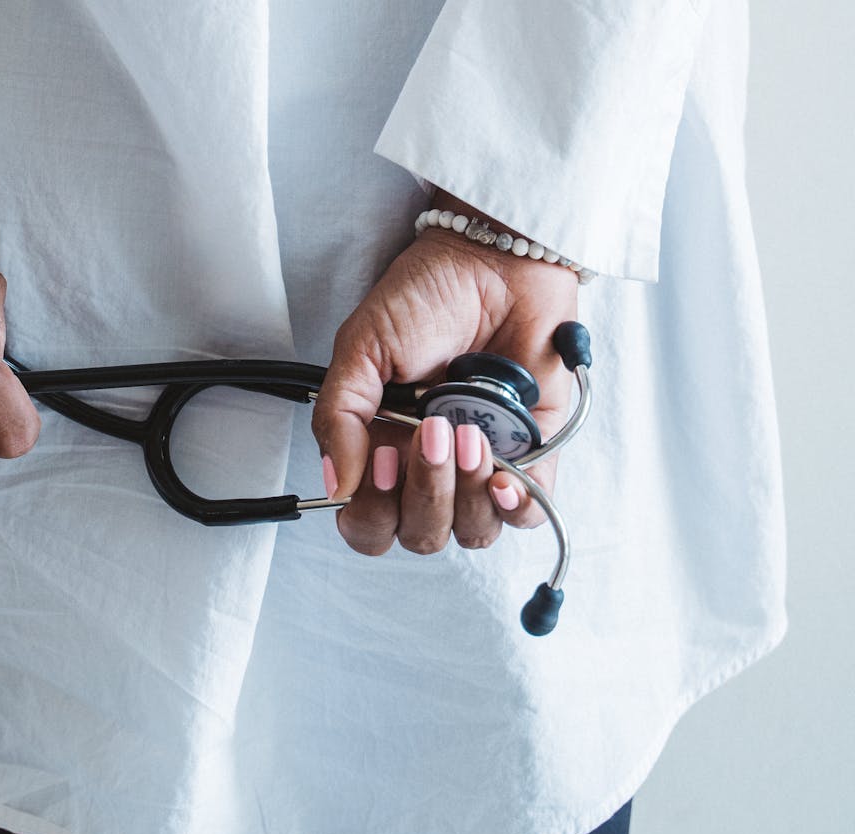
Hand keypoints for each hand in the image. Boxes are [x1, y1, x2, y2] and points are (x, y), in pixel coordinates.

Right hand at [311, 196, 577, 555]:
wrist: (497, 261)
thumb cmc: (427, 296)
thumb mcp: (361, 347)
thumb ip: (338, 416)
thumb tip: (337, 485)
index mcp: (380, 450)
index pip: (368, 523)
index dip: (373, 511)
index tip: (384, 459)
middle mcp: (428, 469)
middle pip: (420, 534)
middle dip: (425, 493)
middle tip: (431, 430)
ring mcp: (481, 466)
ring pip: (472, 531)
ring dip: (467, 493)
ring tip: (470, 431)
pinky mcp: (533, 456)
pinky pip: (526, 512)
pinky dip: (514, 505)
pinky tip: (504, 477)